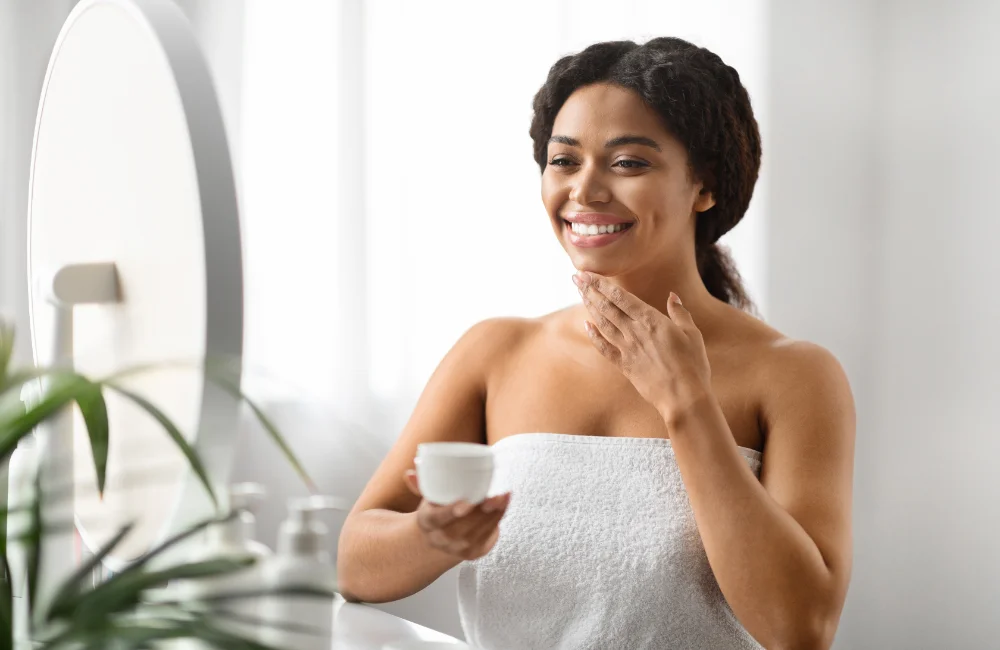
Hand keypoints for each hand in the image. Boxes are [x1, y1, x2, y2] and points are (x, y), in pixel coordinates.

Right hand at [403, 469, 510, 560]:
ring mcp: (458, 548)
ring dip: (494, 513)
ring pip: (478, 531)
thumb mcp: (428, 498)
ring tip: (503, 496)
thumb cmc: (437, 511)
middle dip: (481, 512)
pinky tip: (505, 504)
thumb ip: (422, 484)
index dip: (452, 512)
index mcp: (428, 522)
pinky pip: (489, 535)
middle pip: (464, 526)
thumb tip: (410, 472)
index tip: (467, 502)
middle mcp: (441, 538)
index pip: (439, 518)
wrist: (440, 538)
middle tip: (494, 495)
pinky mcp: (474, 552)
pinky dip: (499, 518)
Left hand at [573, 271, 712, 420]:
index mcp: (652, 320)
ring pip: (603, 324)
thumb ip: (680, 313)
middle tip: (575, 278)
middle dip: (590, 290)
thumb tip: (673, 296)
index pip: (621, 297)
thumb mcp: (692, 334)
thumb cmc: (693, 364)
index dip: (601, 284)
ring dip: (590, 307)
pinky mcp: (624, 366)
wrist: (683, 397)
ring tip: (580, 294)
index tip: (588, 274)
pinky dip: (594, 336)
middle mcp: (635, 332)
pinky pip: (605, 348)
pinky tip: (586, 325)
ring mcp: (627, 349)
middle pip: (607, 307)